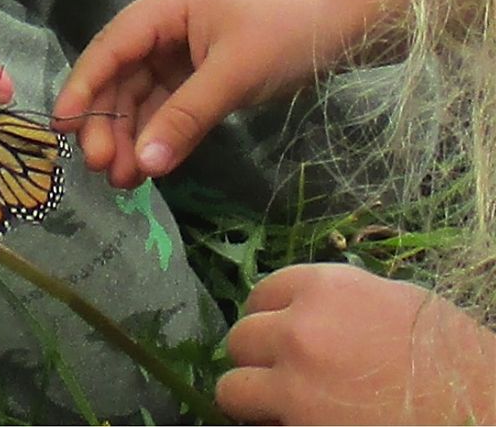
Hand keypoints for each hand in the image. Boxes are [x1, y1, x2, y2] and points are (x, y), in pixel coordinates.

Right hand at [52, 0, 339, 187]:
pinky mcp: (195, 74)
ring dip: (130, 136)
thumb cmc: (286, 37)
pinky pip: (165, 107)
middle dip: (108, 122)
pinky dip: (156, 135)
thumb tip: (145, 164)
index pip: (111, 48)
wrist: (342, 31)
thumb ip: (185, 119)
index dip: (84, 87)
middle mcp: (164, 25)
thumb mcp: (232, 76)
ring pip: (139, 97)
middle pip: (120, 76)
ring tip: (123, 179)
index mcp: (166, 6)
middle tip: (101, 167)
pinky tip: (148, 166)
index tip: (63, 126)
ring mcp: (178, 50)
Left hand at [218, 264, 495, 423]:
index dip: (269, 315)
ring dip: (252, 397)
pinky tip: (303, 425)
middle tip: (281, 374)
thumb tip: (303, 309)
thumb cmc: (449, 356)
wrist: (485, 410)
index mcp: (323, 289)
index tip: (276, 332)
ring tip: (280, 407)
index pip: (262, 293)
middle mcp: (299, 331)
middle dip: (258, 357)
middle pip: (241, 339)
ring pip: (232, 388)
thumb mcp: (393, 301)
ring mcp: (294, 386)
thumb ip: (337, 302)